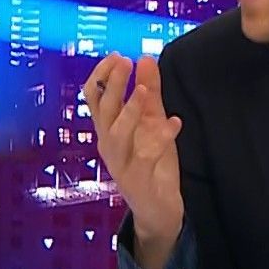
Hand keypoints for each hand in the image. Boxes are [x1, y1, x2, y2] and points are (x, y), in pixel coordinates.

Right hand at [86, 52, 184, 268]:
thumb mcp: (153, 124)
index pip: (93, 98)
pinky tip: (174, 123)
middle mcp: (109, 146)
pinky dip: (160, 140)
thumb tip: (144, 58)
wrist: (158, 213)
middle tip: (125, 62)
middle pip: (103, 111)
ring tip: (143, 91)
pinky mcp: (138, 182)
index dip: (101, 75)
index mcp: (108, 130)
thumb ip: (149, 93)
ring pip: (116, 136)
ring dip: (129, 112)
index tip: (117, 55)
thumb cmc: (152, 166)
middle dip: (112, 85)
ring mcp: (121, 165)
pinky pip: (145, 158)